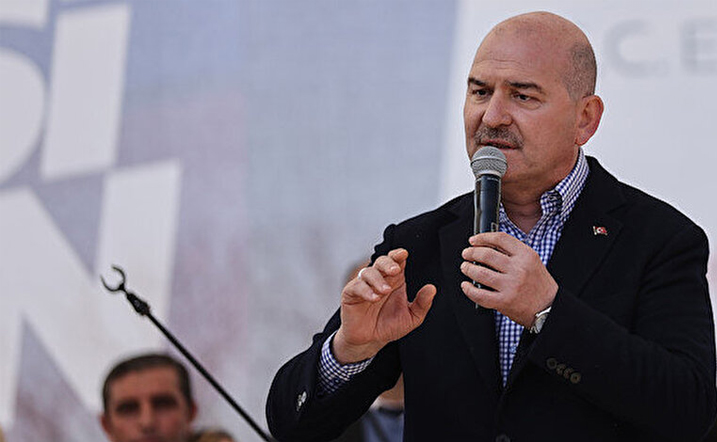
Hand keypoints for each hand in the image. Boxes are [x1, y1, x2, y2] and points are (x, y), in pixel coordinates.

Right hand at [333, 248, 436, 363]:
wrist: (370, 341)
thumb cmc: (389, 326)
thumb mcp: (411, 318)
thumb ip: (422, 304)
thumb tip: (432, 289)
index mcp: (395, 280)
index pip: (396, 261)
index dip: (398, 255)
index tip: (403, 254)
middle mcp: (379, 279)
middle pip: (381, 261)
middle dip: (388, 263)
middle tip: (395, 270)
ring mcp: (364, 285)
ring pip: (368, 272)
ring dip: (377, 279)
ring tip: (385, 291)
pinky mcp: (350, 294)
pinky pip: (356, 286)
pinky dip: (365, 290)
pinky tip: (374, 298)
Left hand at [460, 232, 556, 326]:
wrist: (549, 307)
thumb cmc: (539, 285)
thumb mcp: (532, 262)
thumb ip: (513, 253)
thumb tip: (487, 246)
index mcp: (526, 255)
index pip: (500, 238)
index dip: (483, 237)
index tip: (473, 240)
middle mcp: (518, 269)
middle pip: (487, 254)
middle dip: (471, 252)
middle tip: (466, 254)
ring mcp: (511, 285)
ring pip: (480, 273)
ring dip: (468, 268)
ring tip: (465, 267)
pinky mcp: (504, 301)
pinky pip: (480, 294)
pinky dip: (469, 289)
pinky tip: (466, 285)